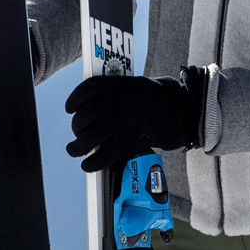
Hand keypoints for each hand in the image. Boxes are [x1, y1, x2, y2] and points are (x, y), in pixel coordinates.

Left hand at [65, 70, 205, 175]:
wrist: (179, 109)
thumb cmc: (154, 98)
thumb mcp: (133, 85)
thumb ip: (112, 92)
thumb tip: (88, 109)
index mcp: (116, 84)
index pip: (86, 90)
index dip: (74, 100)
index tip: (70, 108)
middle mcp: (116, 102)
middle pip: (85, 115)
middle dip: (76, 126)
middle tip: (77, 132)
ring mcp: (122, 121)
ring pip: (90, 137)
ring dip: (77, 146)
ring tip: (73, 149)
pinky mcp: (130, 141)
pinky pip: (105, 155)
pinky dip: (92, 163)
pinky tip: (86, 165)